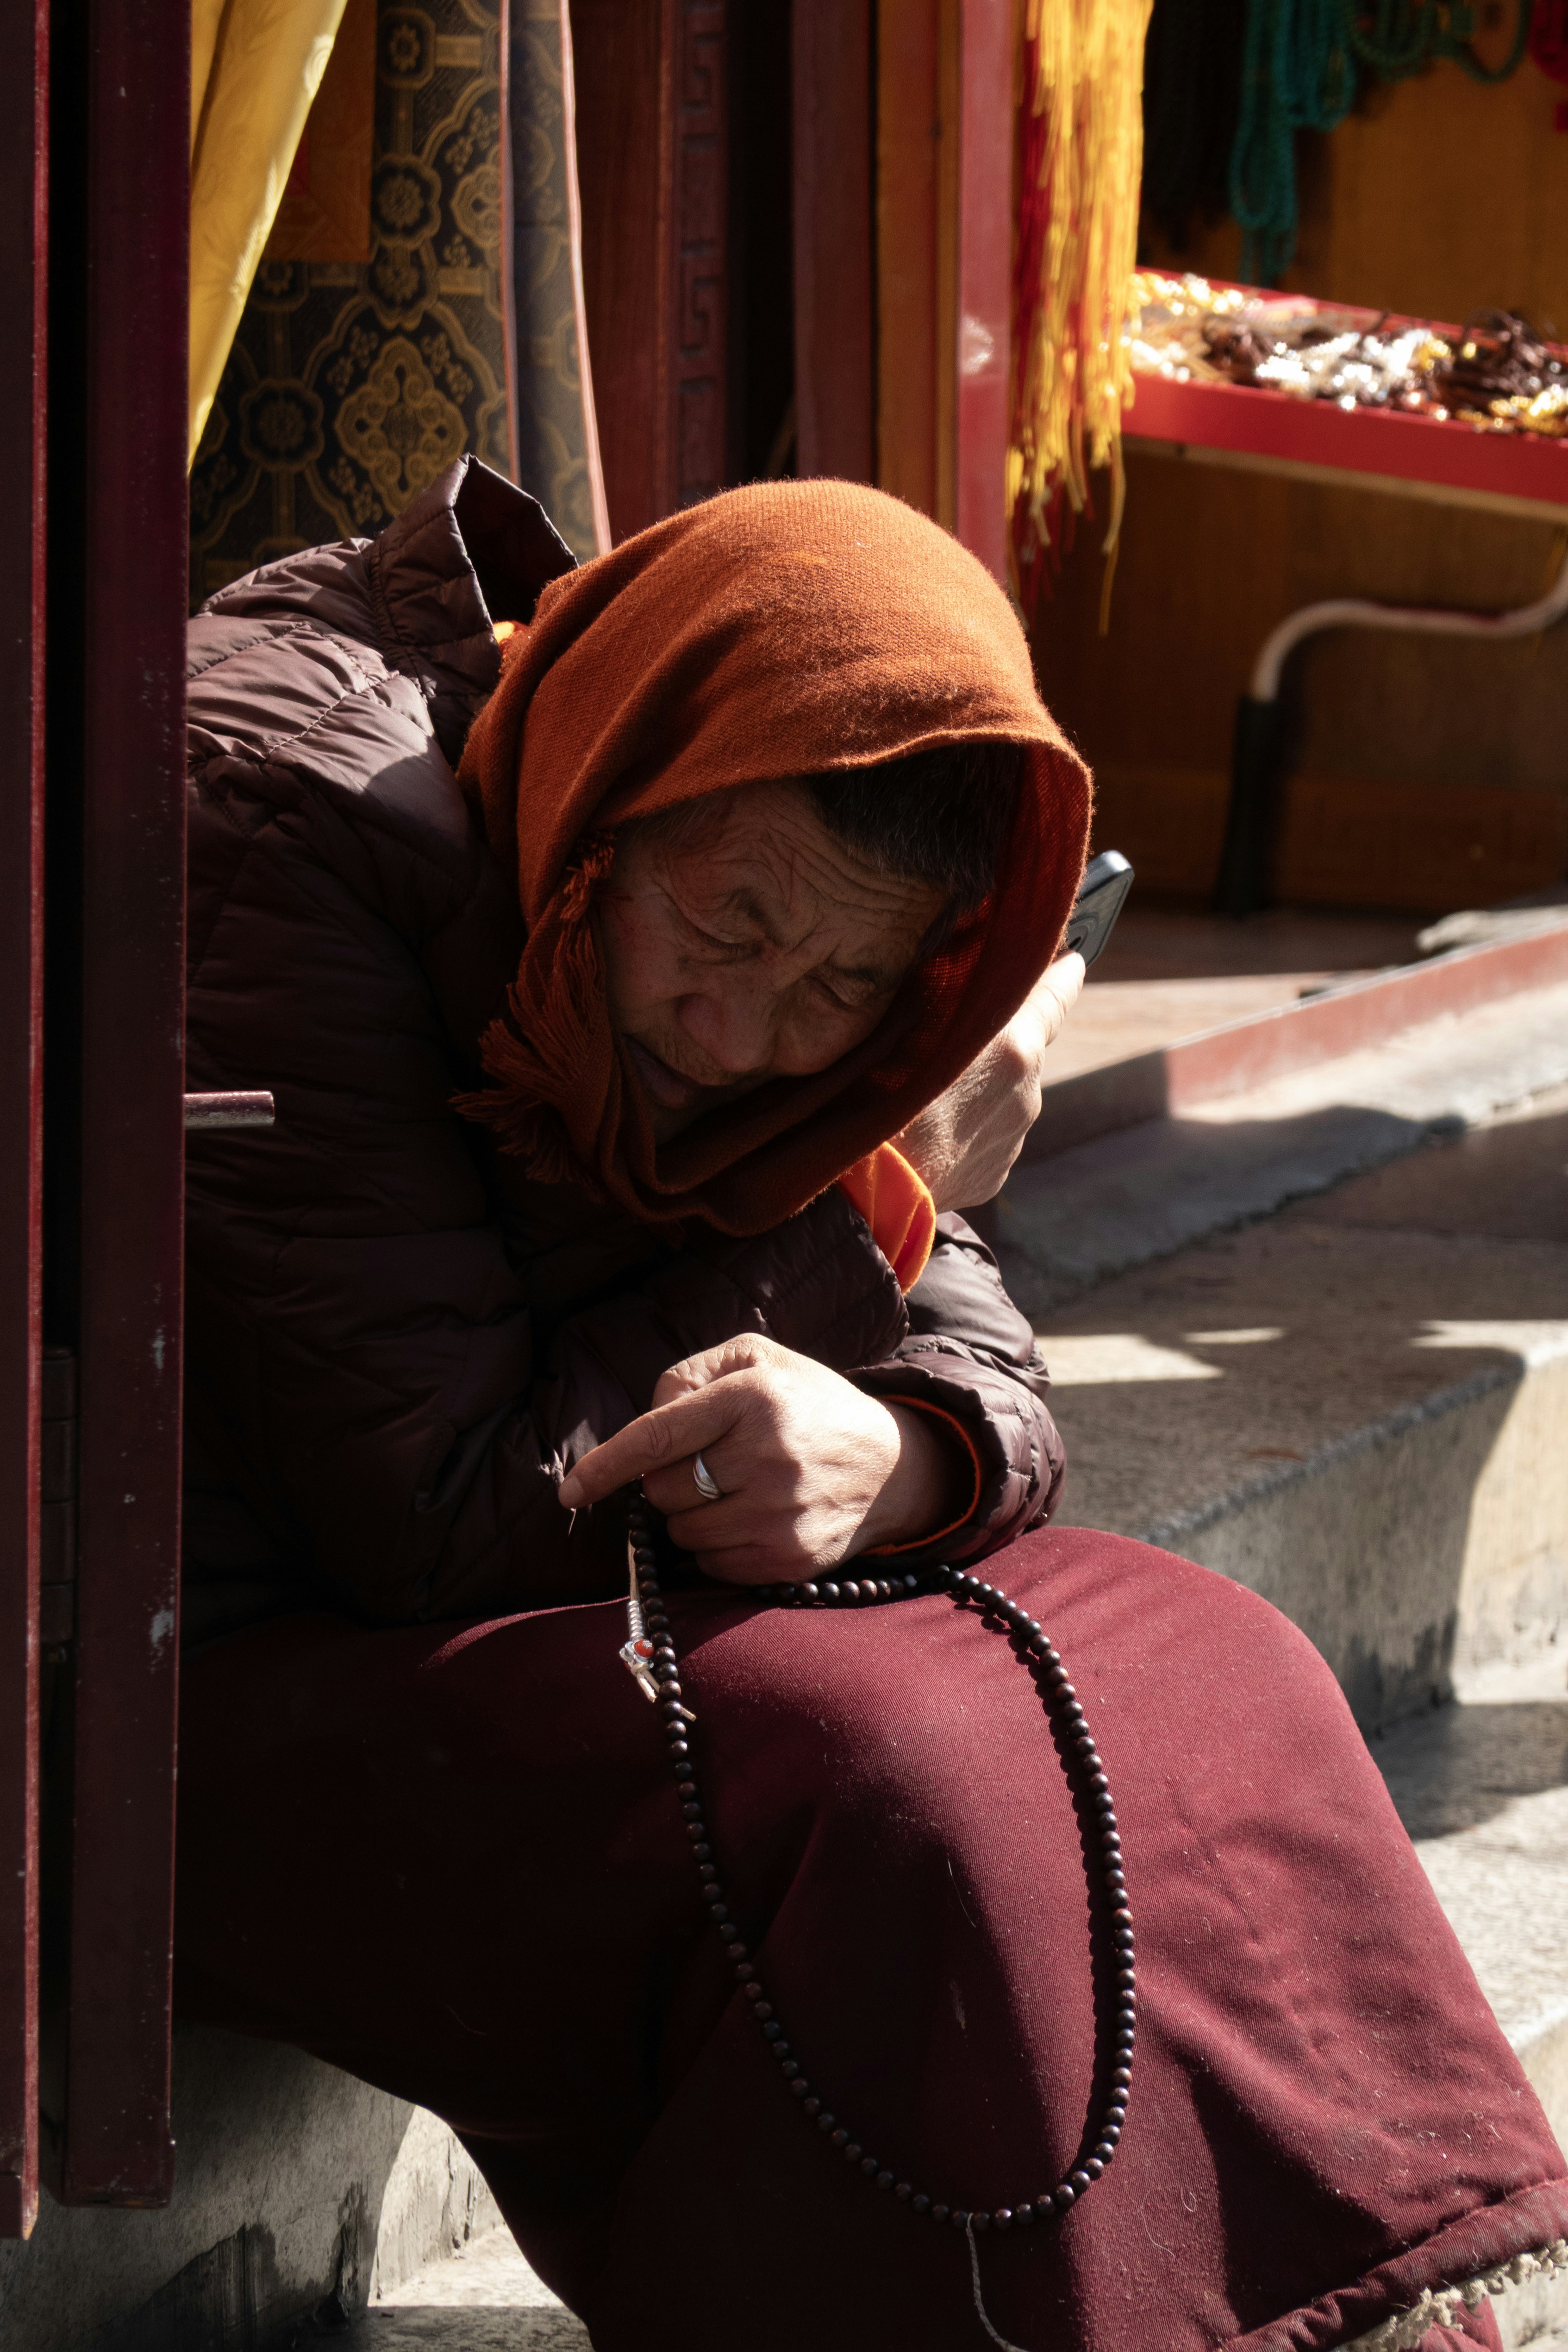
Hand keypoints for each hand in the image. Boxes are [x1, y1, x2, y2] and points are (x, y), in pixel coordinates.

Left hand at [556, 1334, 960, 1582]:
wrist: (891, 1464)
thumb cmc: (808, 1404)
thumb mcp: (757, 1359)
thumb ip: (689, 1374)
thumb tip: (647, 1420)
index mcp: (752, 1398)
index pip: (657, 1437)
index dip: (606, 1466)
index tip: (569, 1493)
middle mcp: (766, 1457)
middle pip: (664, 1491)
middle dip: (670, 1481)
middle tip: (711, 1465)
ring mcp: (779, 1514)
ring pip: (684, 1533)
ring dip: (693, 1516)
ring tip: (737, 1490)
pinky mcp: (789, 1559)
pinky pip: (713, 1566)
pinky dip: (718, 1547)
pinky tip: (753, 1519)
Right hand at [894, 952, 1084, 1210]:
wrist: (865, 1186)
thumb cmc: (877, 1093)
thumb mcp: (916, 1021)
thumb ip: (956, 998)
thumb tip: (974, 978)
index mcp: (1015, 1050)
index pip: (1056, 996)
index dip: (1063, 975)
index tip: (1073, 962)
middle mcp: (1026, 1097)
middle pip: (1019, 1053)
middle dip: (994, 1044)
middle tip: (947, 1040)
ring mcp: (1011, 1142)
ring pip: (999, 1100)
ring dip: (974, 1093)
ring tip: (923, 1100)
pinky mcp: (991, 1177)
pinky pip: (982, 1140)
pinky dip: (961, 1132)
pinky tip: (924, 1135)